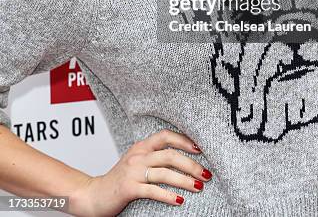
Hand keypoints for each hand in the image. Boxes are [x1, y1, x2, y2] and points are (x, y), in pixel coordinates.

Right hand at [69, 129, 209, 216]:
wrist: (92, 195)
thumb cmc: (119, 180)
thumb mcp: (136, 162)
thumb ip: (154, 156)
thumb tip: (183, 158)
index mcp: (141, 146)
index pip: (166, 135)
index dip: (185, 140)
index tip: (201, 149)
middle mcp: (138, 156)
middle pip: (170, 155)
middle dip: (191, 164)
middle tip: (207, 174)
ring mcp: (132, 171)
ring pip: (164, 172)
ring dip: (185, 180)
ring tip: (199, 186)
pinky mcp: (128, 188)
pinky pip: (153, 191)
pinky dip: (168, 196)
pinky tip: (179, 201)